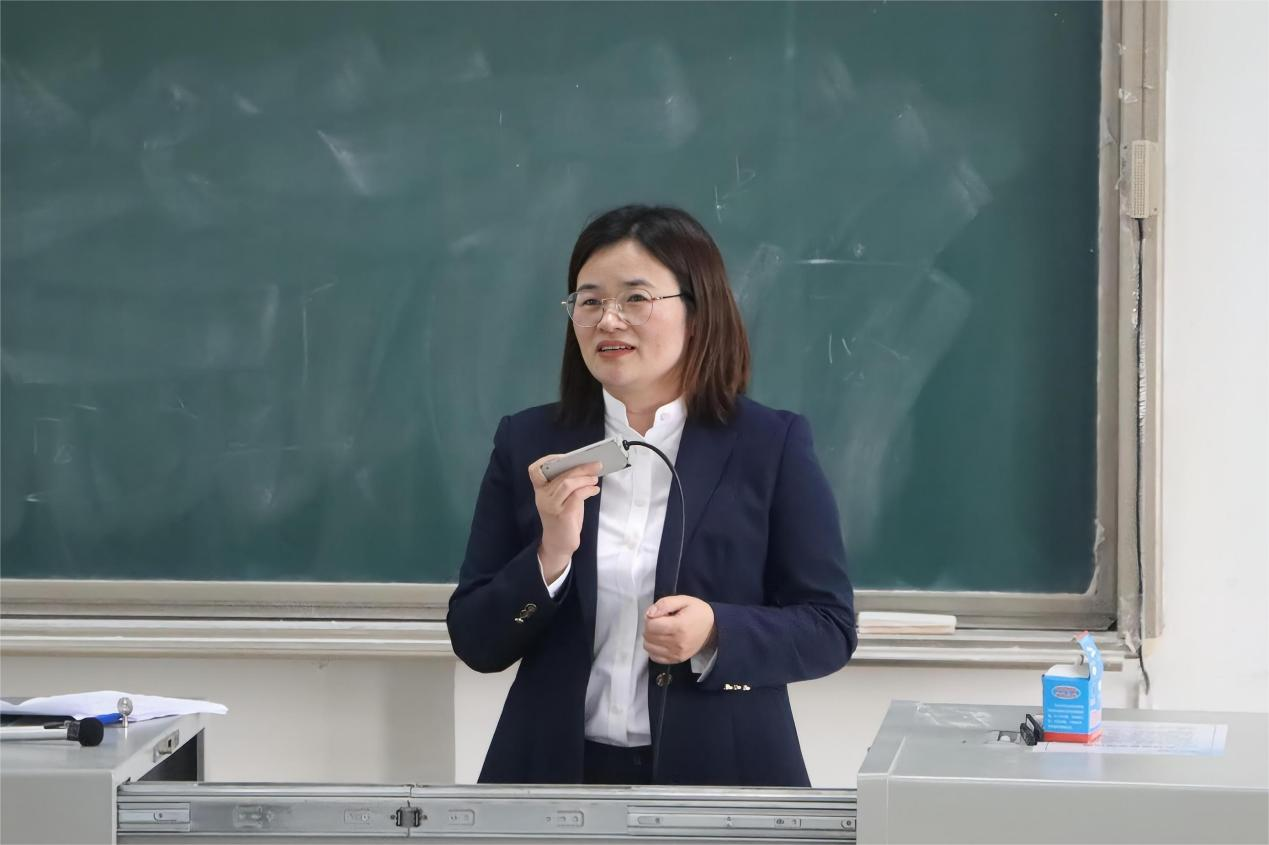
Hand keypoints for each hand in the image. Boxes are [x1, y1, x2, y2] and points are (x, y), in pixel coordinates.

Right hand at [529, 456, 600, 580]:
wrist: (559, 545)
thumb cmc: (563, 519)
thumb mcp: (562, 499)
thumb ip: (567, 485)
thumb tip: (585, 468)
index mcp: (540, 491)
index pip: (534, 471)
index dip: (549, 460)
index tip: (567, 457)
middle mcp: (543, 497)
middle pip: (560, 474)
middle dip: (580, 467)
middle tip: (596, 464)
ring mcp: (552, 506)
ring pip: (567, 483)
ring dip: (585, 478)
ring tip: (595, 478)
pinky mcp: (563, 515)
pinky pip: (576, 495)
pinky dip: (588, 489)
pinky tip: (594, 489)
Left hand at [643, 595, 716, 664]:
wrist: (713, 628)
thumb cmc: (698, 612)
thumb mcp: (683, 600)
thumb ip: (665, 604)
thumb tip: (650, 613)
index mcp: (679, 626)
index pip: (650, 625)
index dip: (650, 617)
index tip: (659, 614)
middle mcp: (677, 643)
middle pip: (648, 636)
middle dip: (650, 626)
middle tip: (661, 621)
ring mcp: (677, 653)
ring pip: (649, 647)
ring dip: (651, 638)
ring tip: (661, 631)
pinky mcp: (677, 660)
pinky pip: (655, 657)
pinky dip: (654, 649)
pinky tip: (661, 641)